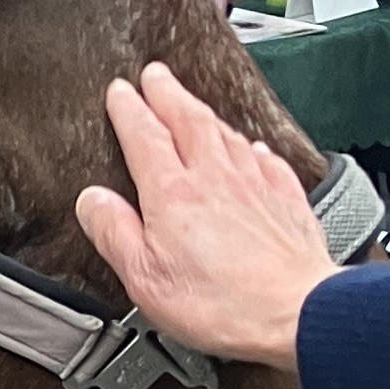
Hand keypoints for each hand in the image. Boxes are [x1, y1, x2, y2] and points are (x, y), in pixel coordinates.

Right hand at [75, 62, 335, 371]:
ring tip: (193, 104)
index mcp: (173, 194)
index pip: (144, 135)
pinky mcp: (287, 199)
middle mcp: (216, 177)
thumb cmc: (224, 305)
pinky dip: (250, 147)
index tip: (120, 92)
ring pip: (226, 133)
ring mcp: (255, 184)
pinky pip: (265, 159)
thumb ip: (114, 234)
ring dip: (205, 113)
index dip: (129, 109)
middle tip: (155, 75)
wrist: (297, 313)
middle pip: (188, 119)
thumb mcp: (146, 279)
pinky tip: (250, 149)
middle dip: (168, 93)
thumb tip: (92, 201)